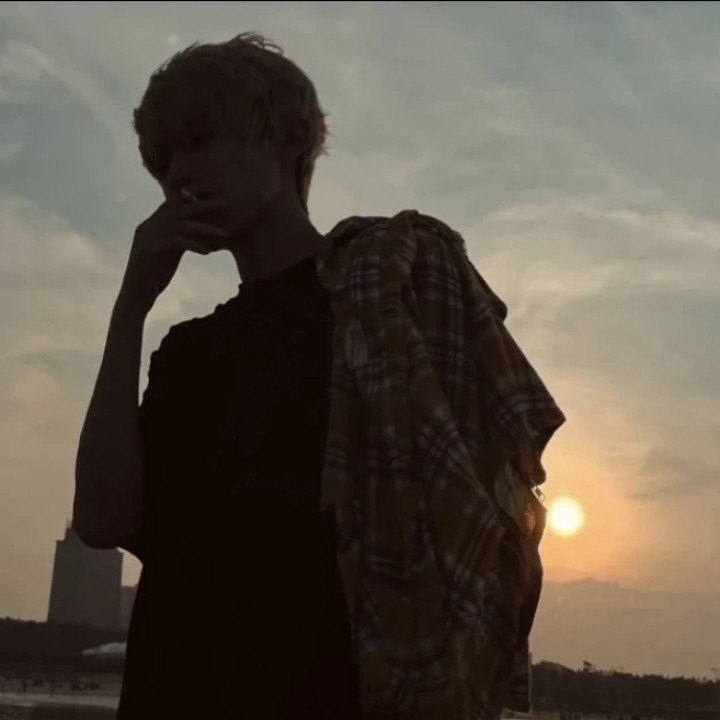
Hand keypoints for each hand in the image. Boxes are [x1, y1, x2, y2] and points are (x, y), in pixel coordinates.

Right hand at [119, 196, 228, 313]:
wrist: (135, 297)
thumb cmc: (154, 277)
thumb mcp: (170, 253)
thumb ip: (181, 239)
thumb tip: (199, 229)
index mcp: (152, 225)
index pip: (173, 203)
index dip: (193, 198)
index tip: (216, 199)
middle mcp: (148, 227)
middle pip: (177, 208)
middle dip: (202, 204)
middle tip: (225, 202)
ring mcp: (147, 238)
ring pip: (180, 225)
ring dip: (204, 228)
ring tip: (224, 234)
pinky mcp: (149, 251)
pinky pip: (175, 243)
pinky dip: (193, 245)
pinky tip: (207, 252)